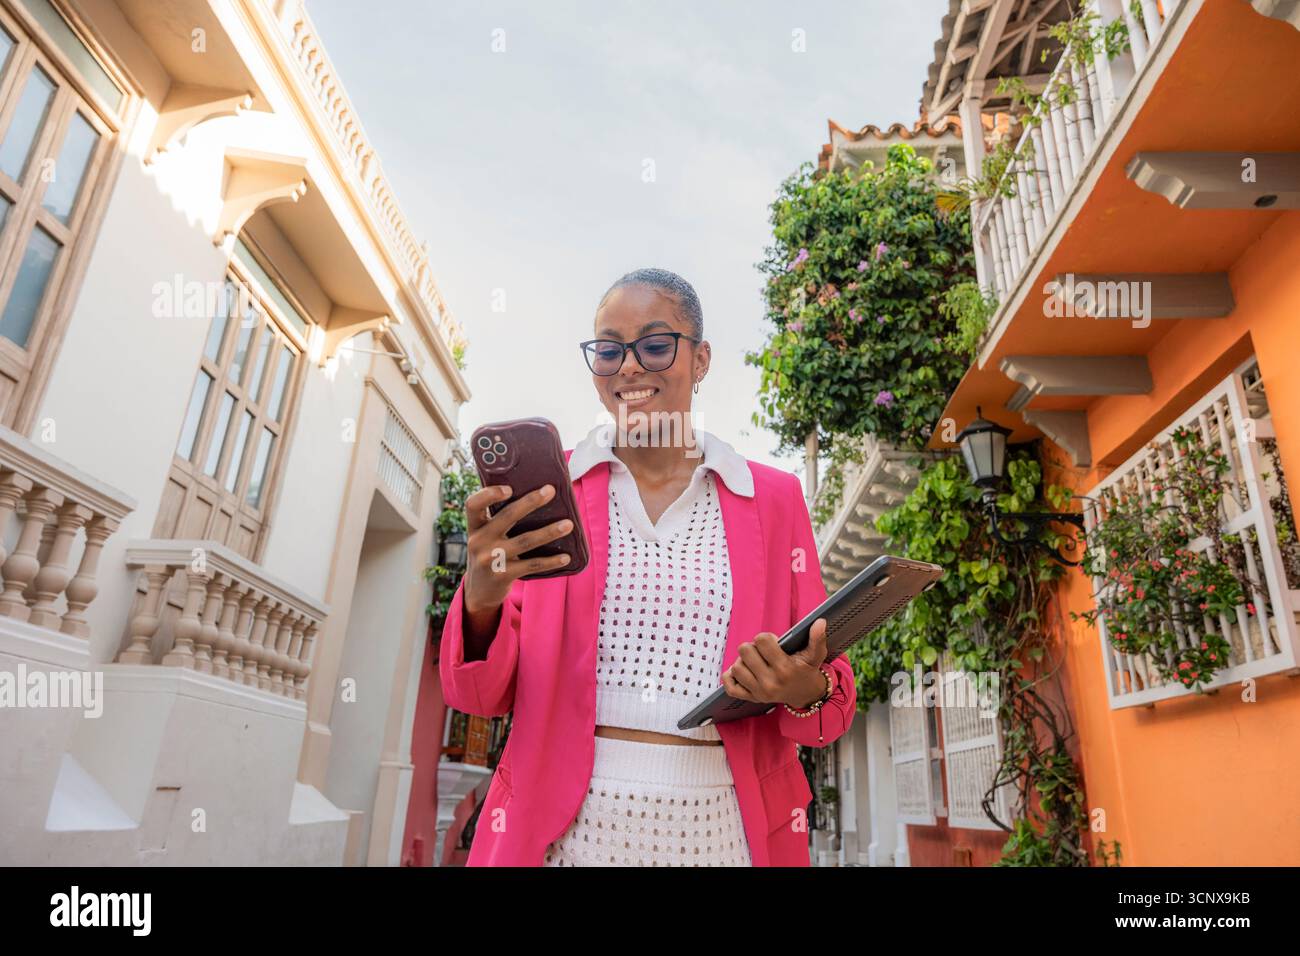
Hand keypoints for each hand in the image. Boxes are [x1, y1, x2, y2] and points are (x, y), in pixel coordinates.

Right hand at [461, 483, 574, 616]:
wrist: (479, 592)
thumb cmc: (489, 555)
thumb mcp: (484, 537)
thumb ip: (497, 520)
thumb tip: (535, 497)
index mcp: (475, 527)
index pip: (473, 504)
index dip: (489, 494)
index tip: (509, 488)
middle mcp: (479, 541)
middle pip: (507, 516)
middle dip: (531, 502)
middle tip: (550, 491)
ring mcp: (491, 559)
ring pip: (525, 540)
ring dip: (549, 532)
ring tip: (569, 525)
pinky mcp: (503, 575)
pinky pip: (532, 565)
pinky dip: (551, 561)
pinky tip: (566, 556)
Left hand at [721, 618, 830, 708]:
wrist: (806, 694)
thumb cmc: (807, 670)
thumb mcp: (815, 655)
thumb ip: (817, 638)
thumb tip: (820, 622)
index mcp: (784, 669)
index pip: (761, 641)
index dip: (766, 637)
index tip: (773, 643)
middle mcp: (770, 682)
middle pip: (745, 651)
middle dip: (753, 647)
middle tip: (762, 651)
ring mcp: (759, 692)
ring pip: (736, 667)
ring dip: (743, 661)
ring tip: (755, 661)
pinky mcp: (751, 698)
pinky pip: (729, 686)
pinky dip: (731, 676)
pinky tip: (743, 671)